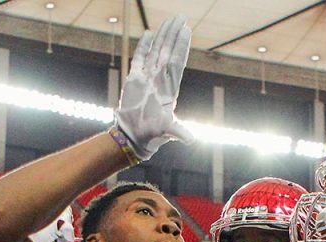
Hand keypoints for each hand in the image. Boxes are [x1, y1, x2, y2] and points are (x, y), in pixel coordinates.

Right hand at [114, 15, 193, 159]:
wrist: (135, 137)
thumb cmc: (152, 135)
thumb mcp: (167, 132)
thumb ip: (178, 132)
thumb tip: (191, 140)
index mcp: (169, 87)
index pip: (176, 61)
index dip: (181, 45)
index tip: (186, 29)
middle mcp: (159, 80)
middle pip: (168, 51)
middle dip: (174, 34)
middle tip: (180, 17)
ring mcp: (147, 78)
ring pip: (156, 51)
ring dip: (162, 36)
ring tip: (169, 20)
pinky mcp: (134, 79)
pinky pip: (140, 58)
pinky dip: (144, 46)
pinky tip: (149, 33)